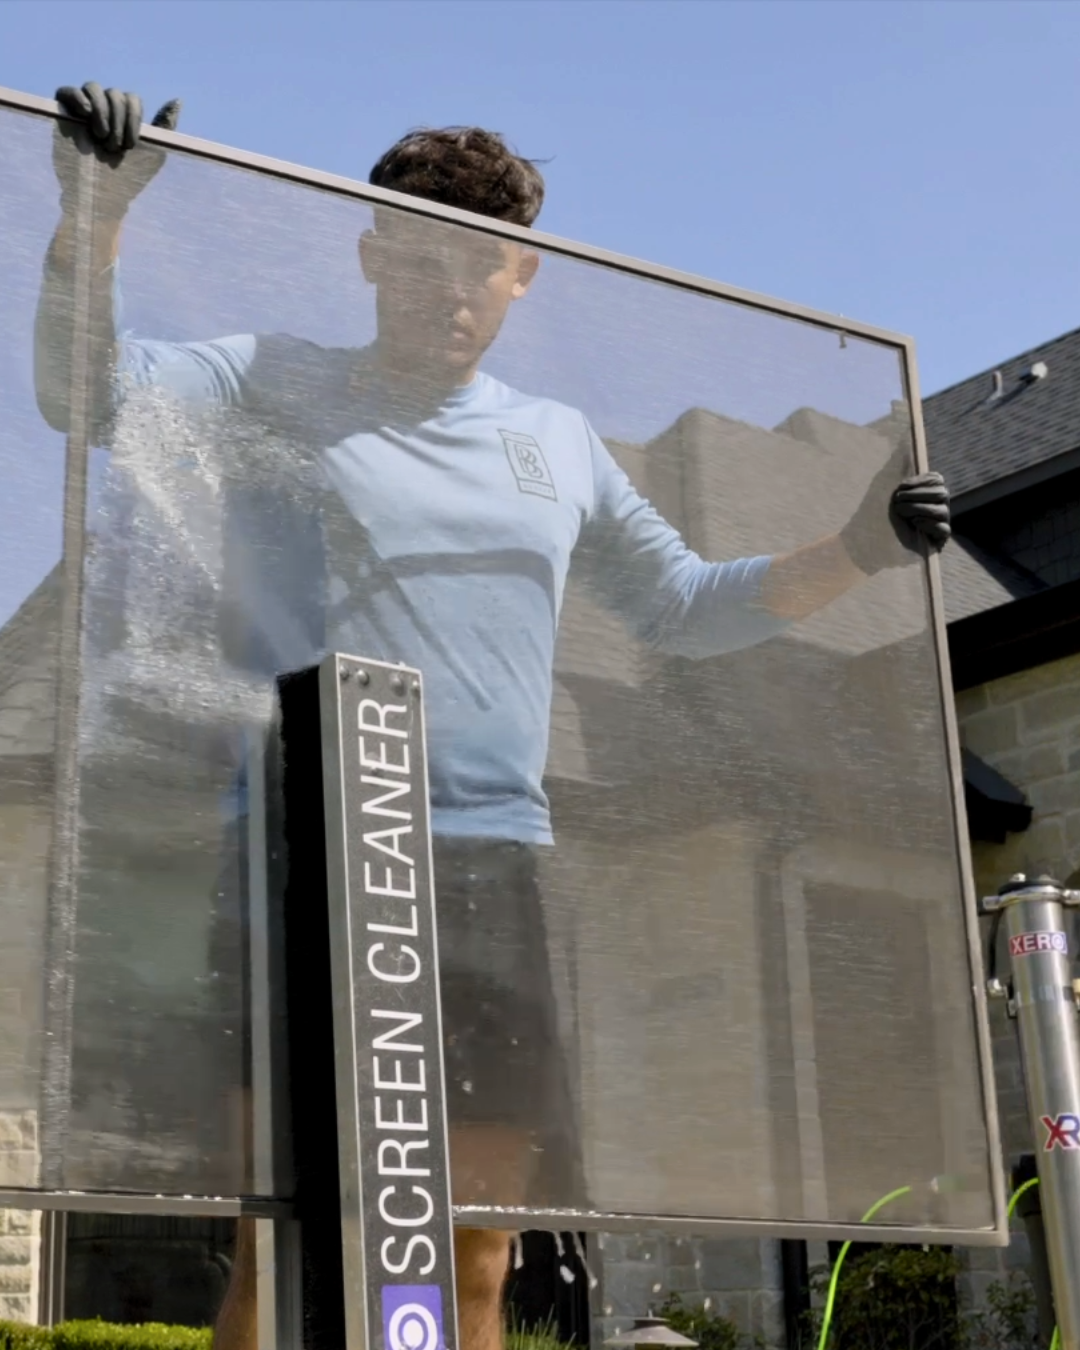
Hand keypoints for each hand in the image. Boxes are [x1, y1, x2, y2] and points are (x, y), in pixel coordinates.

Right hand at [53, 81, 180, 218]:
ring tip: (101, 136)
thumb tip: (176, 101)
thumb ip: (163, 128)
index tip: (132, 144)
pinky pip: (68, 91)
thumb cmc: (129, 177)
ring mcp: (84, 110)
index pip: (131, 99)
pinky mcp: (64, 114)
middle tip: (114, 147)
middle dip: (117, 120)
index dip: (133, 118)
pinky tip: (85, 113)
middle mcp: (105, 109)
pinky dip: (77, 97)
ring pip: (93, 88)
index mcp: (125, 116)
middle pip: (114, 93)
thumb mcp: (154, 153)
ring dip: (102, 112)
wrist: (102, 196)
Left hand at [840, 439, 951, 575]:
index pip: (936, 479)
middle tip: (897, 502)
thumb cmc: (874, 512)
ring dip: (918, 509)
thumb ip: (894, 466)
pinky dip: (929, 524)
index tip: (900, 486)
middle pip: (942, 492)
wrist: (866, 539)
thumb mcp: (883, 485)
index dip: (920, 481)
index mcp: (925, 491)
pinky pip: (944, 529)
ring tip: (901, 513)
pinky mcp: (937, 540)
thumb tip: (903, 443)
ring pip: (942, 510)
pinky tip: (915, 523)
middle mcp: (936, 505)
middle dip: (917, 495)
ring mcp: (938, 523)